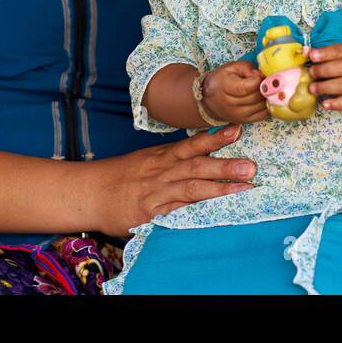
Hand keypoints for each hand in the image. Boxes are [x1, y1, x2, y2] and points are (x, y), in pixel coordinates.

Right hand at [89, 125, 257, 236]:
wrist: (89, 191)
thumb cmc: (120, 177)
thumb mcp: (146, 161)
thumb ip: (172, 159)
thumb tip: (201, 153)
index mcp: (162, 157)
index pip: (191, 144)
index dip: (215, 137)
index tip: (237, 129)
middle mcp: (162, 171)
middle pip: (197, 164)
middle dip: (225, 164)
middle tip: (252, 165)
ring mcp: (156, 192)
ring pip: (192, 186)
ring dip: (220, 186)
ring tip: (244, 186)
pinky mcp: (150, 212)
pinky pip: (176, 211)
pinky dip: (196, 210)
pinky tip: (214, 212)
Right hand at [202, 60, 269, 124]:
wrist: (208, 101)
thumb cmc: (220, 81)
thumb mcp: (230, 68)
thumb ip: (246, 68)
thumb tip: (260, 75)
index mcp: (226, 87)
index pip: (250, 86)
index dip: (258, 79)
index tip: (258, 75)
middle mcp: (232, 104)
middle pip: (257, 96)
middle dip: (264, 87)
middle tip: (262, 81)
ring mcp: (238, 114)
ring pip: (262, 105)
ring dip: (266, 96)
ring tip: (261, 90)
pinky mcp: (244, 121)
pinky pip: (263, 114)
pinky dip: (265, 106)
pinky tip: (262, 99)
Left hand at [306, 42, 341, 112]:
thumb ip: (325, 52)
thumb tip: (304, 51)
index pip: (338, 51)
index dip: (325, 53)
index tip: (312, 56)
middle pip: (341, 68)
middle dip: (323, 70)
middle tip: (311, 72)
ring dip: (326, 87)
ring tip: (312, 88)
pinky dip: (336, 104)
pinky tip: (325, 104)